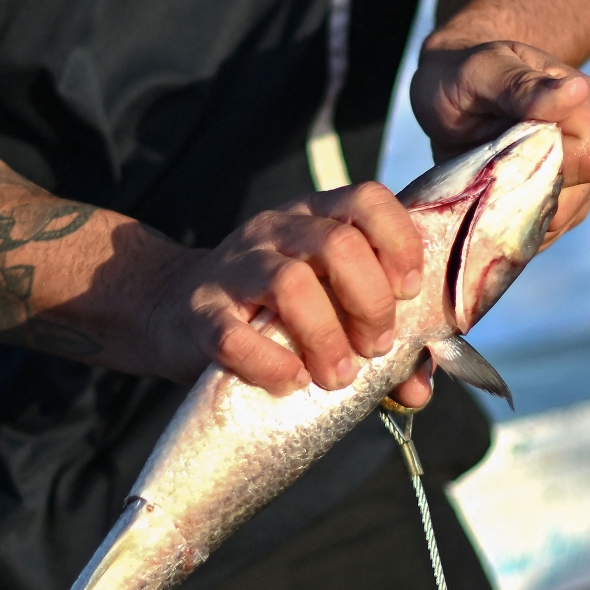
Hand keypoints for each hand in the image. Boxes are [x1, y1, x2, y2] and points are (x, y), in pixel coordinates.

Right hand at [145, 182, 431, 405]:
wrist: (171, 310)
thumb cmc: (267, 310)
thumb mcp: (325, 304)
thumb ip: (374, 335)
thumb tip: (418, 389)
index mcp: (314, 216)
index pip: (367, 200)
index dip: (399, 243)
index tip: (409, 292)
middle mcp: (275, 229)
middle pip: (338, 244)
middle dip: (371, 302)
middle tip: (376, 346)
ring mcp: (233, 267)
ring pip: (289, 282)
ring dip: (327, 336)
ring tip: (339, 375)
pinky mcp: (199, 313)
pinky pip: (235, 336)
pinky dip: (271, 364)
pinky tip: (292, 381)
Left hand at [411, 39, 589, 248]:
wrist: (450, 87)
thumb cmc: (463, 74)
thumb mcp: (482, 73)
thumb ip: (523, 86)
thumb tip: (576, 91)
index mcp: (580, 102)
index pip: (589, 158)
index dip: (549, 174)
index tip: (501, 171)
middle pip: (585, 191)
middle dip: (536, 202)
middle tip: (486, 193)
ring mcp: (578, 166)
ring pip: (571, 213)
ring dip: (529, 220)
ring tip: (486, 207)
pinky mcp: (561, 190)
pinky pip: (555, 224)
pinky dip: (524, 229)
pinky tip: (494, 221)